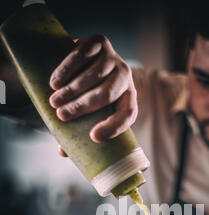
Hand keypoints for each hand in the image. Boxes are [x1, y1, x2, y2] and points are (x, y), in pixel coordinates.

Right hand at [49, 35, 137, 155]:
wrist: (85, 60)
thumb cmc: (87, 95)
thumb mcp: (87, 114)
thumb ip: (78, 133)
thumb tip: (62, 152)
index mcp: (129, 98)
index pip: (128, 115)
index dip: (113, 127)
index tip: (94, 137)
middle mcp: (125, 76)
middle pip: (107, 94)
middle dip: (83, 107)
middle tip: (61, 116)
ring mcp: (113, 57)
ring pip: (94, 76)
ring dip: (72, 90)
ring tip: (54, 101)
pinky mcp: (98, 42)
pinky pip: (82, 55)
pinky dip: (67, 70)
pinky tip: (55, 82)